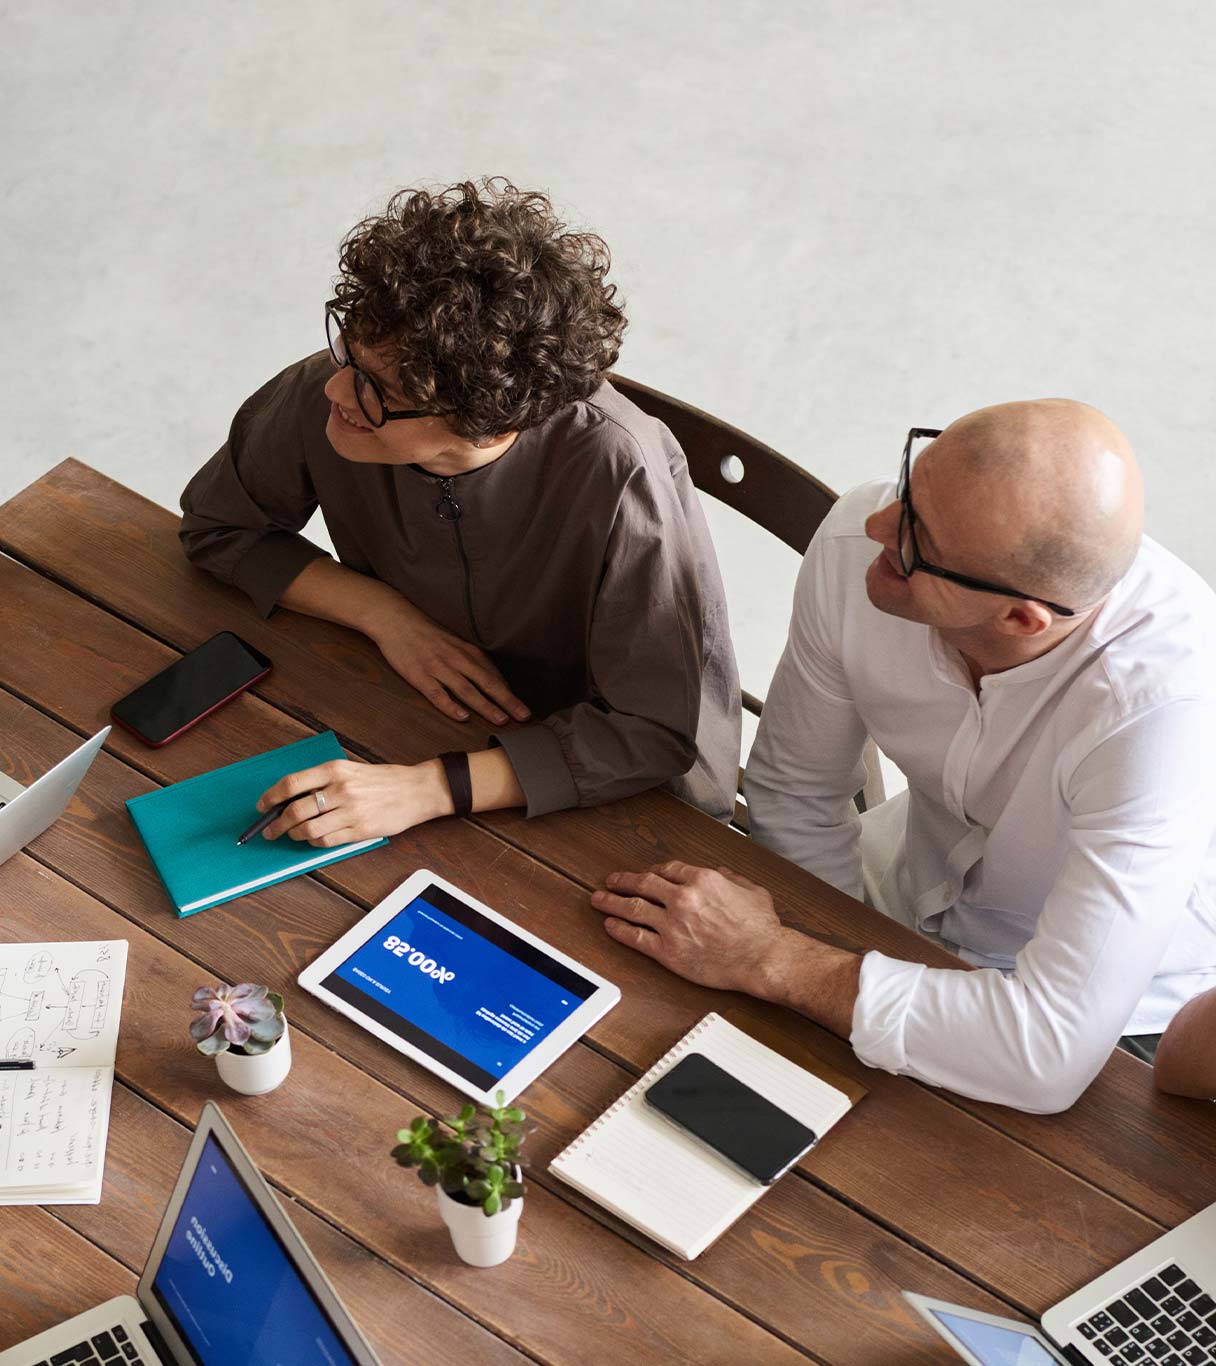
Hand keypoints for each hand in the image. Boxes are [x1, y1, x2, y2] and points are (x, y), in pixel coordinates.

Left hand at [256, 758, 452, 845]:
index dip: (270, 797)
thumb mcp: (350, 770)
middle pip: (295, 810)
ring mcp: (350, 812)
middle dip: (276, 824)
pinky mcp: (360, 830)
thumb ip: (323, 781)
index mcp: (335, 770)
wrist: (417, 790)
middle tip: (269, 830)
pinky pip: (326, 841)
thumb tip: (291, 798)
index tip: (262, 806)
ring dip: (294, 835)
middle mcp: (341, 790)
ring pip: (308, 829)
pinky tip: (313, 839)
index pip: (291, 784)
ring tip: (291, 835)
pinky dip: (314, 842)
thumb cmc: (383, 780)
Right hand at [372, 597, 529, 725]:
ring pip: (466, 690)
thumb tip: (491, 682)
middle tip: (524, 716)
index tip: (525, 709)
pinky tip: (463, 717)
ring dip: (485, 706)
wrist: (396, 620)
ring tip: (501, 720)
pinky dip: (450, 706)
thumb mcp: (455, 643)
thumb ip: (472, 662)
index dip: (510, 694)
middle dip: (507, 701)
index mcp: (467, 652)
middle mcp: (457, 659)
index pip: (494, 676)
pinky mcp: (419, 675)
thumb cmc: (427, 634)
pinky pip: (437, 693)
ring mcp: (438, 668)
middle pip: (487, 683)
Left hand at [590, 861, 786, 994]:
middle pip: (644, 884)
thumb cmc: (762, 928)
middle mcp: (683, 898)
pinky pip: (636, 938)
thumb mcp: (752, 890)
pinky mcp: (668, 951)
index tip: (646, 875)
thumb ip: (732, 878)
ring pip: (633, 908)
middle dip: (624, 881)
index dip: (653, 871)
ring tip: (599, 899)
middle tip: (611, 881)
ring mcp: (673, 925)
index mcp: (702, 880)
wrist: (763, 958)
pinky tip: (610, 925)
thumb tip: (720, 873)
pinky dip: (620, 930)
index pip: (667, 869)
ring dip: (612, 902)